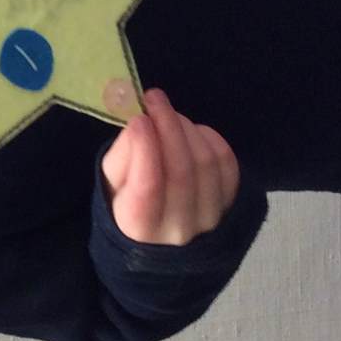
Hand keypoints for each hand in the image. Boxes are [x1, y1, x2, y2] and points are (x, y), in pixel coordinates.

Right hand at [100, 88, 240, 245]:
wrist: (158, 241)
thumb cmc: (124, 207)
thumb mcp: (109, 185)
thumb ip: (122, 156)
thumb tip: (141, 123)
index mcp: (139, 231)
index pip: (148, 188)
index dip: (145, 148)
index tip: (138, 118)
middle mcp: (179, 230)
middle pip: (182, 172)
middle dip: (168, 127)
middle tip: (154, 99)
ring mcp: (211, 220)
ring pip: (207, 164)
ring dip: (187, 129)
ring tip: (170, 116)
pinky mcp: (231, 205)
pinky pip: (228, 164)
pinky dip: (211, 138)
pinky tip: (193, 131)